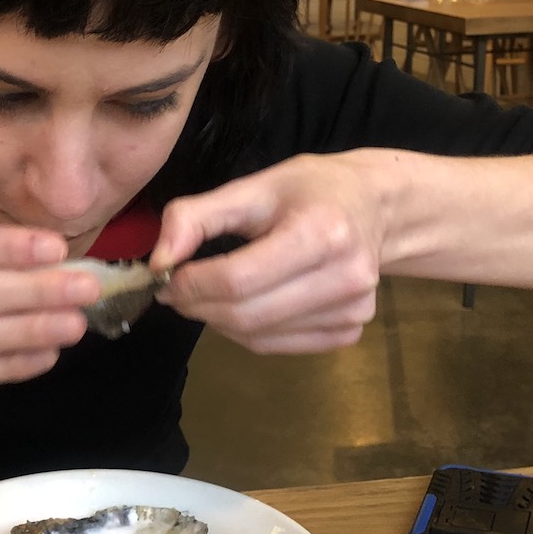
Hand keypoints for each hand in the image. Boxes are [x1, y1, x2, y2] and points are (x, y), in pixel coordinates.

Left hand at [151, 153, 385, 353]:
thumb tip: (158, 261)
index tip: (165, 276)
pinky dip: (247, 332)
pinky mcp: (350, 332)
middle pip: (246, 314)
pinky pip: (278, 346)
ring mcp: (353, 310)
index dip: (191, 284)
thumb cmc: (310, 191)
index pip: (238, 279)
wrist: (374, 207)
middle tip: (176, 290)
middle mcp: (345, 277)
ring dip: (218, 321)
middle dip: (197, 306)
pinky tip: (244, 305)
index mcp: (322, 232)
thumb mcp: (252, 187)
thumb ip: (196, 217)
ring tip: (208, 294)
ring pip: (257, 337)